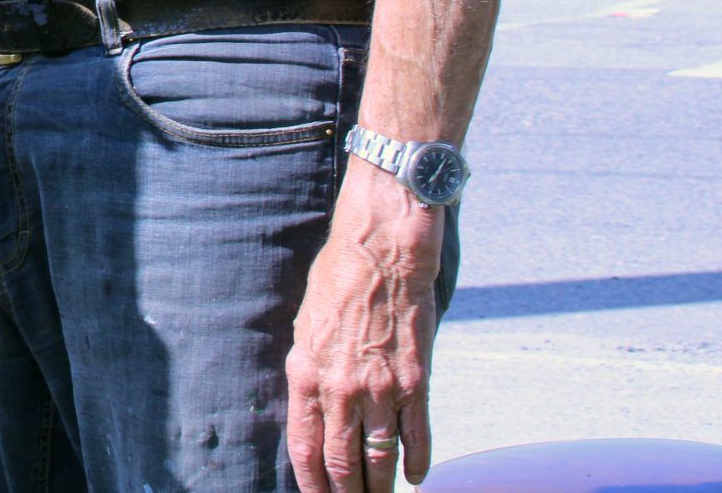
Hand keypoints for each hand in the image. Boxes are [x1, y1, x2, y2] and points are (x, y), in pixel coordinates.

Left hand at [286, 166, 442, 492]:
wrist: (381, 251)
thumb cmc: (338, 281)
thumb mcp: (304, 326)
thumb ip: (307, 371)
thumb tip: (310, 409)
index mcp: (305, 374)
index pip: (305, 449)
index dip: (313, 484)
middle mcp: (340, 389)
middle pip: (342, 464)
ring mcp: (379, 389)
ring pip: (379, 459)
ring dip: (380, 488)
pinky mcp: (415, 382)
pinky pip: (416, 436)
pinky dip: (416, 462)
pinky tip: (416, 477)